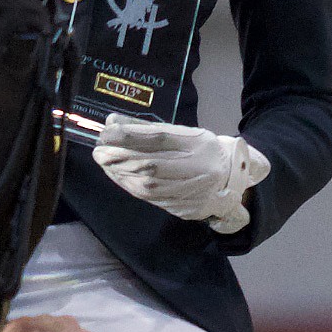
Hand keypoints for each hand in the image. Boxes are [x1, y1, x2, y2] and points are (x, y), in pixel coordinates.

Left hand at [91, 113, 268, 233]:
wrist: (233, 180)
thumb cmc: (202, 151)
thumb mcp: (183, 133)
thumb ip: (148, 129)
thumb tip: (113, 123)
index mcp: (198, 143)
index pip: (159, 137)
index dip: (129, 136)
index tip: (106, 133)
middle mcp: (198, 167)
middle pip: (151, 164)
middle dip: (119, 158)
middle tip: (99, 152)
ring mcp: (193, 191)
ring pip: (149, 185)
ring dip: (121, 175)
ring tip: (106, 165)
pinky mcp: (187, 208)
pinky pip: (152, 199)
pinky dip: (131, 187)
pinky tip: (120, 178)